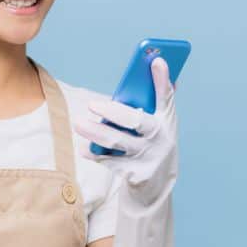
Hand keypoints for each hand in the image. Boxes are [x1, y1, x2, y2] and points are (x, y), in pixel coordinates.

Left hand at [73, 56, 177, 204]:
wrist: (157, 186)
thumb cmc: (152, 144)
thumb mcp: (159, 124)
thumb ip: (152, 101)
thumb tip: (152, 65)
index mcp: (167, 120)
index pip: (167, 96)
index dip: (162, 79)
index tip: (157, 60)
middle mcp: (161, 138)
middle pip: (136, 122)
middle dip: (114, 112)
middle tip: (92, 105)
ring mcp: (148, 157)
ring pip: (117, 142)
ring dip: (96, 133)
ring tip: (78, 124)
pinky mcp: (135, 174)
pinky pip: (109, 162)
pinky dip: (94, 154)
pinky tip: (83, 148)